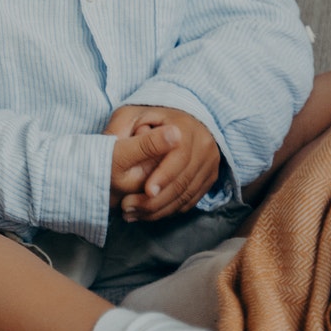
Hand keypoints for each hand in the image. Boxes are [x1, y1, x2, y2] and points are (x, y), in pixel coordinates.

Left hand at [106, 105, 220, 222]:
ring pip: (187, 195)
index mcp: (185, 125)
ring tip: (131, 214)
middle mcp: (203, 143)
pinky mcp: (209, 177)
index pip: (179, 155)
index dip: (164, 175)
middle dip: (155, 200)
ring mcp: (209, 162)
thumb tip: (124, 140)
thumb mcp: (129, 116)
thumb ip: (122, 129)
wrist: (173, 122)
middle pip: (183, 180)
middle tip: (128, 208)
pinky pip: (190, 201)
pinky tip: (146, 213)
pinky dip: (168, 210)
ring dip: (159, 209)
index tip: (146, 190)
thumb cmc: (143, 119)